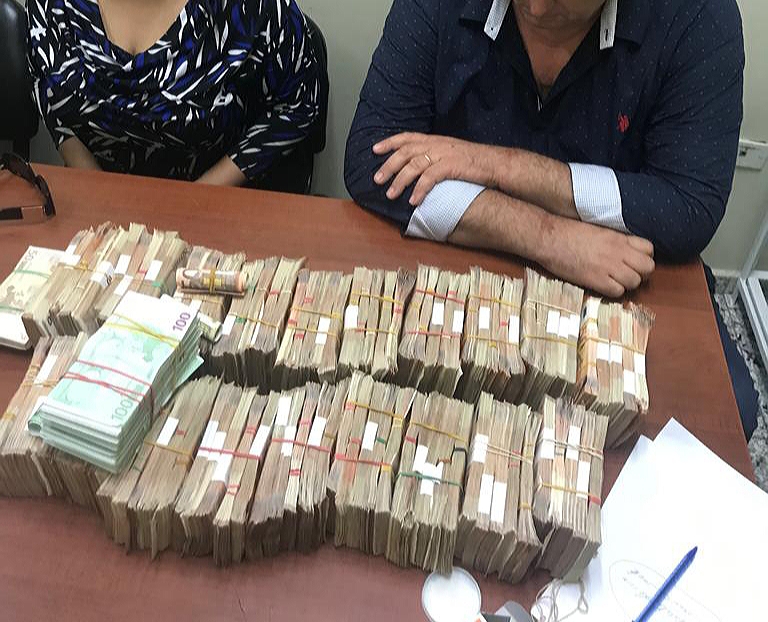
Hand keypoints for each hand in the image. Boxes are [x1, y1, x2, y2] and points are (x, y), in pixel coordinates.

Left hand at [373, 133, 496, 204]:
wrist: (495, 163)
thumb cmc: (473, 161)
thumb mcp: (450, 152)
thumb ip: (433, 155)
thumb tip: (417, 167)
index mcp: (435, 140)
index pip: (407, 137)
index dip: (389, 142)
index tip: (374, 149)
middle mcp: (436, 144)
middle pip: (405, 152)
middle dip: (388, 166)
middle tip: (377, 179)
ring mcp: (443, 154)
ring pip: (414, 166)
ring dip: (400, 181)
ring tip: (391, 195)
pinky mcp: (451, 166)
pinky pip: (429, 178)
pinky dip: (419, 190)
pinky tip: (413, 201)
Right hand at [540, 217, 654, 296]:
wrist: (549, 238)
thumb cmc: (567, 232)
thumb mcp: (597, 230)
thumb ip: (614, 240)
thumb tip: (623, 249)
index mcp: (618, 237)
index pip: (649, 249)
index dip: (643, 257)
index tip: (634, 260)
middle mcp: (618, 252)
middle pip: (647, 267)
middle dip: (641, 272)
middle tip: (628, 273)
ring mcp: (608, 266)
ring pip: (635, 281)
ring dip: (627, 283)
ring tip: (614, 280)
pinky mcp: (596, 279)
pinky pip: (618, 291)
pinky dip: (613, 291)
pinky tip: (603, 285)